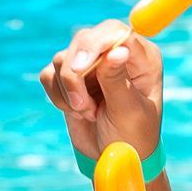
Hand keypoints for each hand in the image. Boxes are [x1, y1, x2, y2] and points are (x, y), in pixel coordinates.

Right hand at [39, 22, 163, 162]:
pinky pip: (49, 74)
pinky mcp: (70, 77)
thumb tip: (117, 50)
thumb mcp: (129, 111)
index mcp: (142, 57)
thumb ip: (118, 80)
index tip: (79, 69)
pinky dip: (57, 96)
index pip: (115, 32)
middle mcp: (116, 53)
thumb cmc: (133, 136)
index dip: (94, 45)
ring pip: (63, 58)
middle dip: (75, 74)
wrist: (114, 158)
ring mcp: (92, 64)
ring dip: (69, 91)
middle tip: (80, 105)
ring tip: (89, 113)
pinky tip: (77, 112)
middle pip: (84, 40)